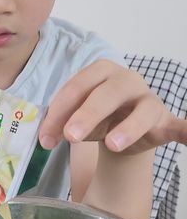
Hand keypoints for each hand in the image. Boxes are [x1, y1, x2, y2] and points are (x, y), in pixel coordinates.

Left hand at [39, 59, 182, 153]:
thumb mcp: (74, 120)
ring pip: (143, 110)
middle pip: (107, 93)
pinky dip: (186, 131)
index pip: (76, 88)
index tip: (45, 140)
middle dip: (87, 114)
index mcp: (100, 73)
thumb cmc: (96, 118)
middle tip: (70, 136)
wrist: (121, 128)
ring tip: (112, 145)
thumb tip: (45, 140)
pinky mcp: (163, 121)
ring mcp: (147, 100)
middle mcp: (126, 81)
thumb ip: (59, 126)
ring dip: (128, 127)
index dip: (58, 113)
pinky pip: (178, 125)